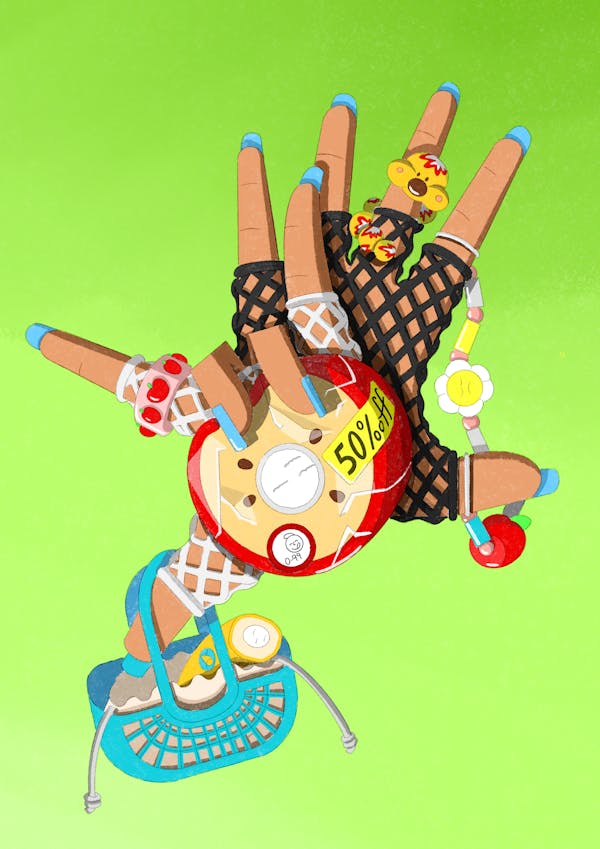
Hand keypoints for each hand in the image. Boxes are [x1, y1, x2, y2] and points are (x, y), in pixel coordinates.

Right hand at [230, 85, 558, 530]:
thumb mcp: (425, 485)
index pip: (457, 250)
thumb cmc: (353, 491)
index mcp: (408, 328)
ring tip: (346, 105)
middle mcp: (366, 303)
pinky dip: (256, 200)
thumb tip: (540, 475)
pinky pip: (258, 246)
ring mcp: (316, 301)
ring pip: (330, 214)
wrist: (285, 503)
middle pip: (399, 214)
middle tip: (446, 98)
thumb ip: (477, 480)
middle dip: (420, 157)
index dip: (482, 195)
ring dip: (340, 160)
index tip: (513, 142)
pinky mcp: (263, 312)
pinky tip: (258, 152)